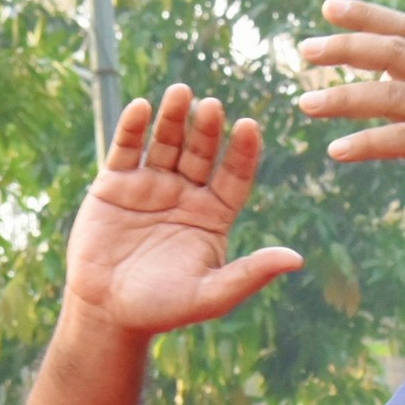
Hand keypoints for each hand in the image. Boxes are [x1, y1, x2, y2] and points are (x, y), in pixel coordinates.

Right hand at [63, 85, 302, 336]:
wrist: (108, 312)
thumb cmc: (163, 309)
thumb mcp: (211, 295)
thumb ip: (250, 274)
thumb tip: (296, 259)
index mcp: (213, 216)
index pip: (234, 176)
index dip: (242, 152)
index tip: (249, 127)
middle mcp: (186, 195)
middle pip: (201, 153)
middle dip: (208, 129)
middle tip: (213, 106)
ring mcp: (151, 186)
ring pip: (166, 142)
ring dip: (173, 118)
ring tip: (182, 92)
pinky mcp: (115, 184)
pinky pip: (126, 149)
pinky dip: (132, 128)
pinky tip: (141, 108)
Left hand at [296, 0, 404, 232]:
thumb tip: (382, 70)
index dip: (367, 16)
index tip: (329, 8)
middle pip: (392, 52)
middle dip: (345, 47)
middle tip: (306, 50)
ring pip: (389, 94)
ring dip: (342, 97)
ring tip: (306, 104)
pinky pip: (399, 139)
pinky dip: (364, 143)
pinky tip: (337, 151)